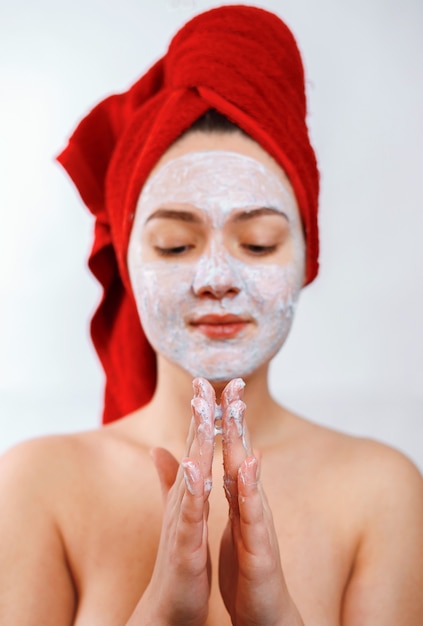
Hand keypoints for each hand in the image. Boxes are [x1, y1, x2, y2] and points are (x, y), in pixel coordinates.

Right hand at [128, 378, 214, 625]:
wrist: (169, 603)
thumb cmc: (179, 554)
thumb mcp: (179, 510)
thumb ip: (169, 478)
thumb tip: (158, 448)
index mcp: (188, 489)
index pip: (196, 443)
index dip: (202, 412)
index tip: (209, 380)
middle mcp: (182, 498)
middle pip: (192, 448)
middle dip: (199, 414)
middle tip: (204, 380)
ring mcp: (181, 519)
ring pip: (191, 473)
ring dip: (196, 441)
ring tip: (201, 410)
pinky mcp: (184, 543)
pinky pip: (190, 514)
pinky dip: (193, 491)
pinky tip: (197, 469)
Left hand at [218, 379, 303, 625]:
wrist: (265, 612)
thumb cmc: (247, 565)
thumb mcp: (227, 523)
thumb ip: (218, 489)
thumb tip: (207, 460)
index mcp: (240, 497)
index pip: (231, 451)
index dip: (224, 420)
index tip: (215, 386)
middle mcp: (252, 503)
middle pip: (243, 454)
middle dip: (236, 420)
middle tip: (232, 385)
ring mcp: (258, 524)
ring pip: (249, 479)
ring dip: (242, 446)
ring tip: (236, 416)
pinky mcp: (260, 550)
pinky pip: (252, 519)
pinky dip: (248, 494)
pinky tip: (244, 471)